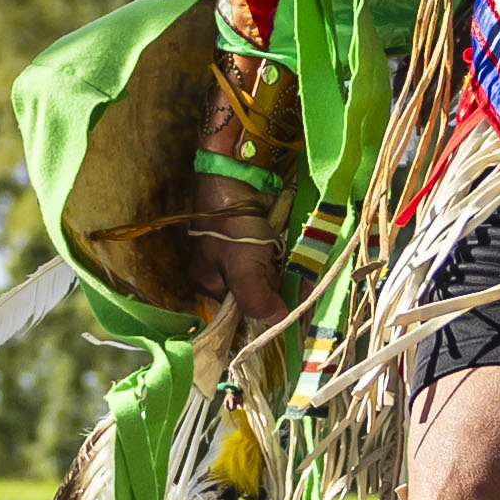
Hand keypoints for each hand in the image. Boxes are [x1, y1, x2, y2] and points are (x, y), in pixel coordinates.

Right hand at [173, 193, 288, 338]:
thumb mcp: (243, 271)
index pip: (239, 309)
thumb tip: (278, 320)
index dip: (263, 307)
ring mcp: (233, 250)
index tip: (288, 304)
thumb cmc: (233, 230)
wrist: (233, 178)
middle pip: (254, 290)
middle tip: (292, 279)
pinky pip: (269, 253)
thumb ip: (257, 301)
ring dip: (282, 270)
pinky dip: (282, 253)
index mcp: (207, 283)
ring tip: (293, 263)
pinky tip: (288, 248)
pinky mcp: (248, 233)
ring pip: (264, 271)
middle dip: (275, 285)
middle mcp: (218, 270)